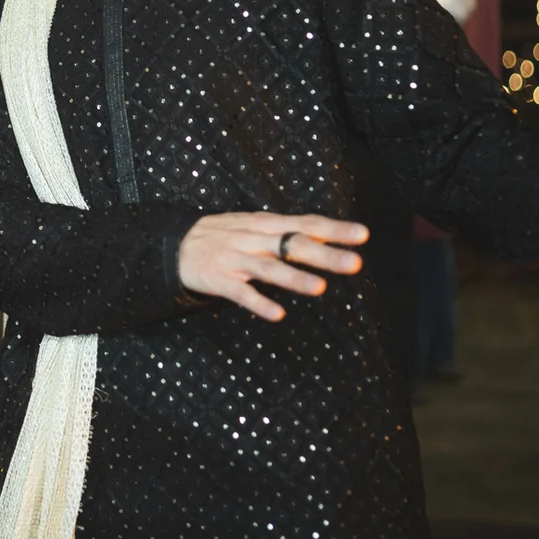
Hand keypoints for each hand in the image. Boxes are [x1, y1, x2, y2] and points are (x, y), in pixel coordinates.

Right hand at [178, 212, 368, 320]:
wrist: (176, 245)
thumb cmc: (225, 236)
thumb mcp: (255, 226)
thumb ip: (286, 232)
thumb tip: (327, 238)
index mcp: (265, 225)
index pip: (305, 224)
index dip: (333, 229)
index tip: (362, 235)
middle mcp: (253, 239)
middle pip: (292, 245)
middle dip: (325, 255)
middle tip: (355, 263)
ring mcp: (235, 259)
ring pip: (268, 268)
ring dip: (294, 278)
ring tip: (320, 288)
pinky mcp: (218, 279)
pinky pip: (240, 293)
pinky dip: (258, 303)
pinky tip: (277, 314)